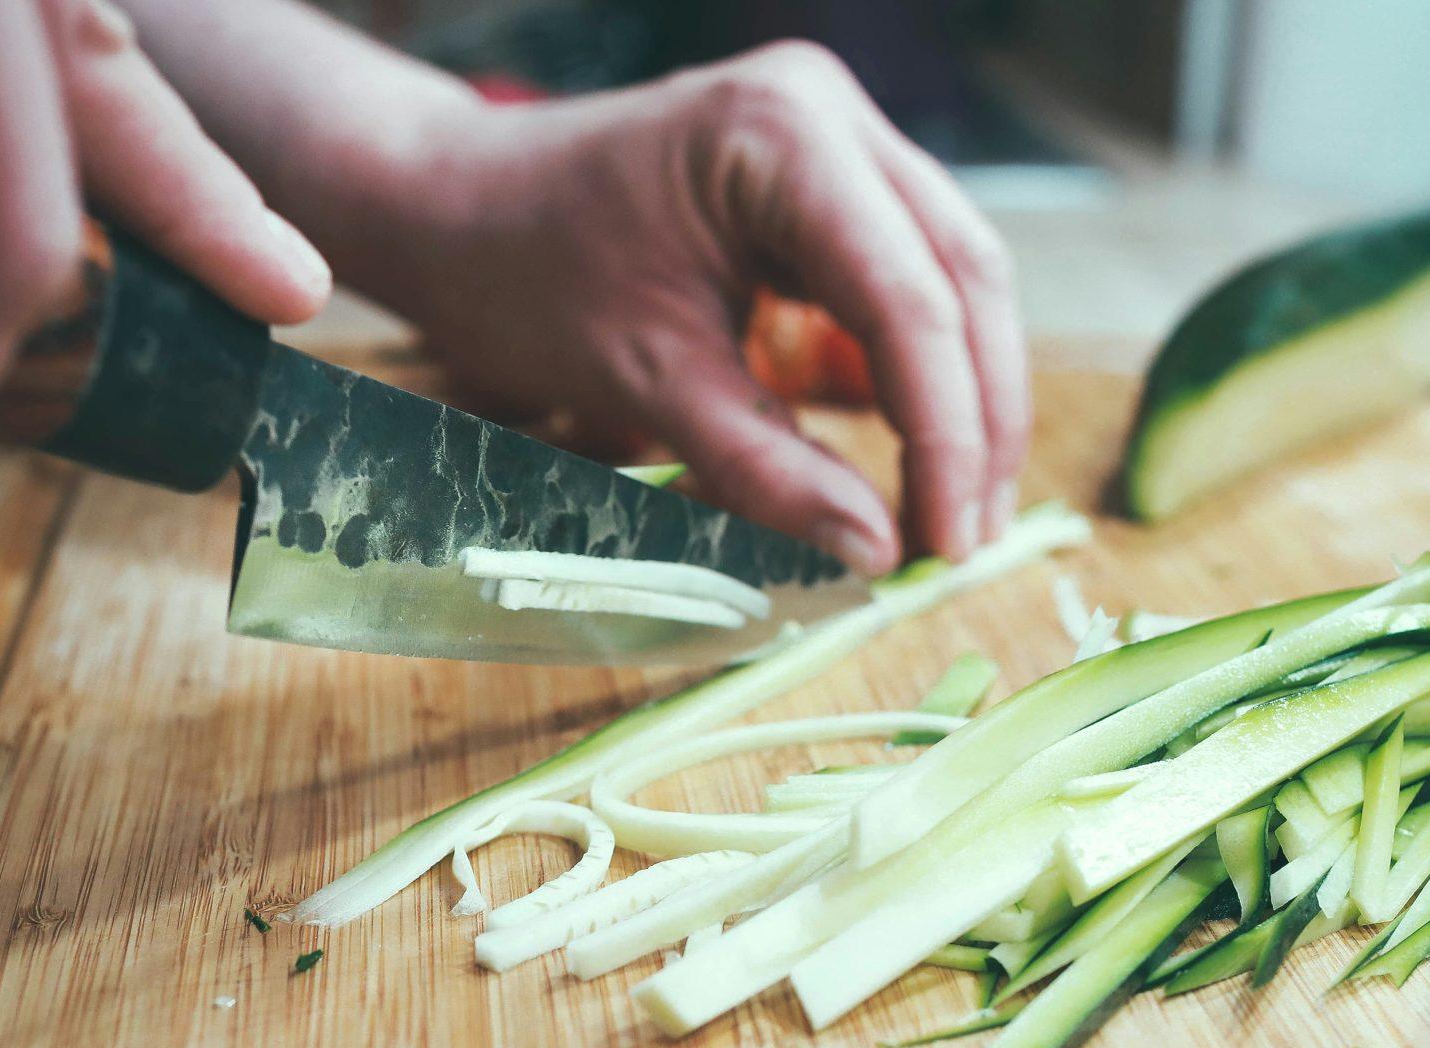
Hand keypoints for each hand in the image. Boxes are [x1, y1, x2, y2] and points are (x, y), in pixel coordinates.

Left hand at [326, 43, 1027, 573]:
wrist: (454, 211)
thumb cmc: (525, 279)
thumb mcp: (647, 387)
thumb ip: (767, 472)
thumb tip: (876, 552)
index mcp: (783, 135)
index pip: (910, 300)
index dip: (945, 434)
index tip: (944, 544)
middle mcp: (830, 113)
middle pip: (963, 277)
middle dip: (975, 421)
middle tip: (965, 542)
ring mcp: (838, 138)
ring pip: (954, 278)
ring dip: (963, 400)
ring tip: (952, 514)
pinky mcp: (830, 181)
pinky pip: (909, 279)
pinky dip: (919, 370)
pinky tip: (918, 455)